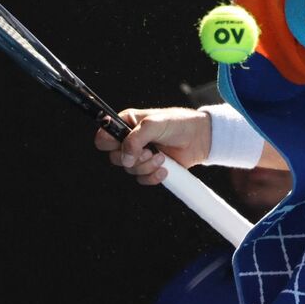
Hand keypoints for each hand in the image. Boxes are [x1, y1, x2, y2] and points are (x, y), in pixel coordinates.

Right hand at [93, 107, 210, 185]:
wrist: (200, 138)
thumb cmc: (179, 123)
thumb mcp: (155, 124)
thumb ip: (136, 138)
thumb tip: (125, 158)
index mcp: (126, 124)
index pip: (104, 136)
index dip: (108, 142)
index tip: (122, 145)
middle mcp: (130, 140)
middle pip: (114, 157)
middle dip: (133, 157)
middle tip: (148, 151)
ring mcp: (139, 155)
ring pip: (129, 170)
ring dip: (146, 166)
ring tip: (161, 157)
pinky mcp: (150, 168)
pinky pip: (142, 179)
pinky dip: (153, 176)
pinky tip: (165, 168)